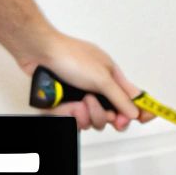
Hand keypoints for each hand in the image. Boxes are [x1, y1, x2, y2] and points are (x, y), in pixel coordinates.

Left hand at [17, 32, 148, 131]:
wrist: (39, 53)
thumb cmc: (70, 57)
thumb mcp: (101, 78)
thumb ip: (120, 97)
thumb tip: (136, 112)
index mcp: (112, 79)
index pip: (132, 99)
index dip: (136, 112)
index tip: (136, 120)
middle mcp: (99, 89)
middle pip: (111, 116)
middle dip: (101, 115)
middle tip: (91, 103)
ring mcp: (81, 97)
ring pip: (91, 121)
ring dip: (83, 115)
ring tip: (75, 102)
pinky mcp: (66, 103)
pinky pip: (72, 120)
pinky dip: (68, 114)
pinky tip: (63, 104)